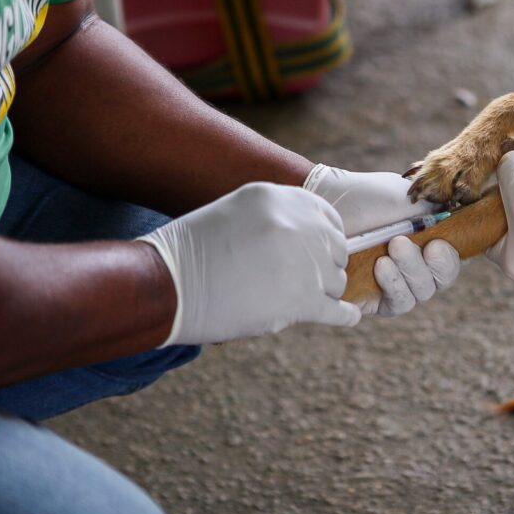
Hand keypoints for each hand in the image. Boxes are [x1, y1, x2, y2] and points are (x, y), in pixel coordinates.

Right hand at [139, 183, 360, 345]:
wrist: (165, 285)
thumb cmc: (191, 252)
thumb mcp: (235, 213)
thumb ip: (275, 219)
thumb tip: (310, 238)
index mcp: (279, 197)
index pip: (327, 216)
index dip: (326, 237)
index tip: (319, 250)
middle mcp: (296, 225)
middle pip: (335, 248)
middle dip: (325, 265)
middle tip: (306, 279)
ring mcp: (302, 262)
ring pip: (335, 280)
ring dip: (323, 292)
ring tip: (298, 298)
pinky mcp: (300, 301)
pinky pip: (338, 309)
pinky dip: (344, 315)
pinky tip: (348, 316)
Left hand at [303, 164, 461, 313]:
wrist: (327, 203)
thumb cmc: (366, 197)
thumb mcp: (407, 199)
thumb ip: (435, 213)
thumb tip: (459, 225)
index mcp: (430, 238)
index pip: (457, 256)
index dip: (453, 257)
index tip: (437, 244)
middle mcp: (417, 263)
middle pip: (442, 279)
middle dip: (430, 265)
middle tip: (403, 243)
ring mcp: (397, 282)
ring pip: (423, 292)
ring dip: (411, 272)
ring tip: (390, 250)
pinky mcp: (376, 299)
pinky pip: (398, 304)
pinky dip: (395, 287)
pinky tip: (381, 267)